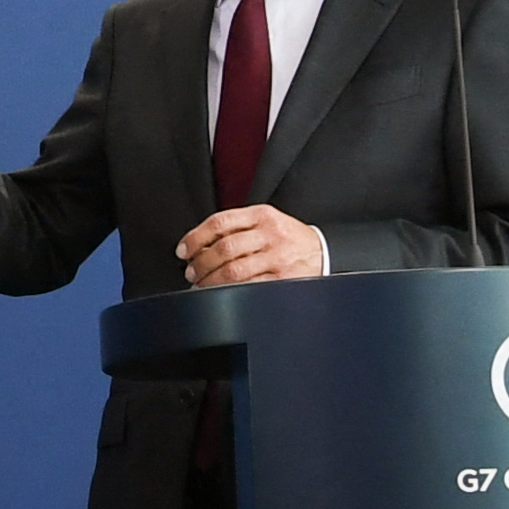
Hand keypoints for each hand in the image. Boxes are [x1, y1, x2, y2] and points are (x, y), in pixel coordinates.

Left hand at [180, 204, 327, 285]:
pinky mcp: (283, 279)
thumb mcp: (267, 221)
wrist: (324, 251)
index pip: (219, 223)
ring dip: (210, 281)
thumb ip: (237, 227)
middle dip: (200, 263)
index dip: (195, 238)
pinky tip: (220, 293)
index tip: (183, 250)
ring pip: (233, 270)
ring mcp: (277, 257)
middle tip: (191, 272)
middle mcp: (270, 234)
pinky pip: (249, 287)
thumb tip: (199, 245)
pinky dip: (229, 292)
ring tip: (201, 284)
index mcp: (261, 215)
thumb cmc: (289, 238)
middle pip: (224, 248)